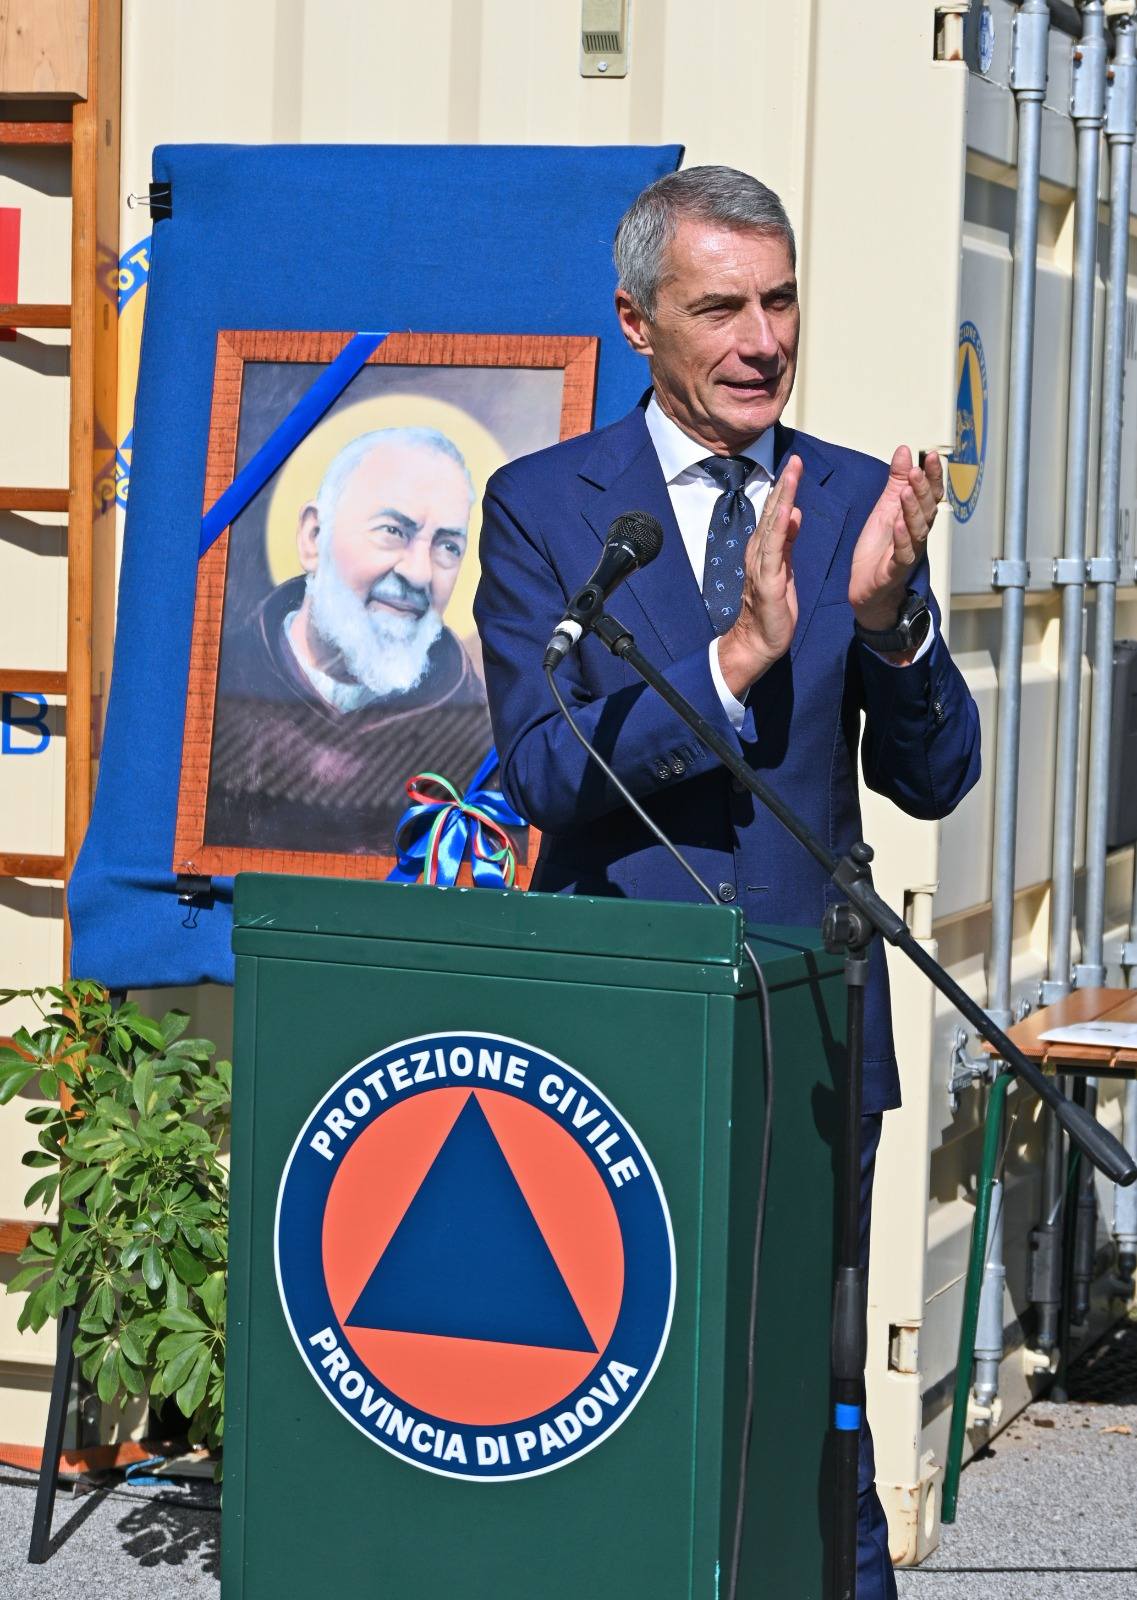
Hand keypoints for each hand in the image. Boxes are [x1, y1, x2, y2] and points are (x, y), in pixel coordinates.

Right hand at [717, 453, 802, 697]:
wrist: (758, 642)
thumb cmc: (772, 610)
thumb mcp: (785, 569)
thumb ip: (788, 541)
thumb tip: (793, 513)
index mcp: (765, 549)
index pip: (776, 513)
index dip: (785, 488)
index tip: (795, 465)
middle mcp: (759, 552)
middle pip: (773, 512)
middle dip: (785, 484)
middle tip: (795, 458)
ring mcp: (761, 565)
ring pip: (772, 524)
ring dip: (783, 498)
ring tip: (792, 473)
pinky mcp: (767, 580)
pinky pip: (774, 549)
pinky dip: (780, 527)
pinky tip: (787, 509)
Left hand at [848, 446, 942, 629]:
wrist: (866, 588)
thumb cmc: (878, 549)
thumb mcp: (885, 508)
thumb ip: (896, 481)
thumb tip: (904, 451)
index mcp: (915, 518)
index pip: (930, 494)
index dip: (932, 476)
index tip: (930, 457)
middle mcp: (916, 534)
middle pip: (927, 510)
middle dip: (924, 489)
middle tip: (916, 471)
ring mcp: (908, 553)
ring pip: (917, 530)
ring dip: (913, 510)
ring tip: (907, 492)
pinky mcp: (894, 570)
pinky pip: (902, 554)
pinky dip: (901, 539)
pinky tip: (897, 524)